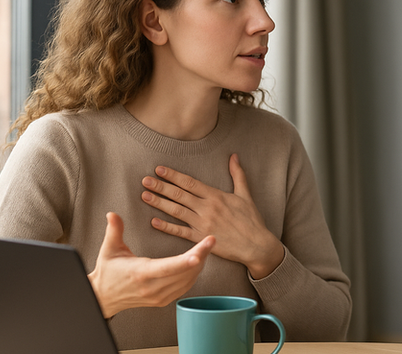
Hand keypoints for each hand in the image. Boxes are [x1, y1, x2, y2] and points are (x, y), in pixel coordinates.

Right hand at [87, 212, 214, 317]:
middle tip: (212, 240)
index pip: (167, 267)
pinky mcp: (163, 301)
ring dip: (199, 264)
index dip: (185, 261)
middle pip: (183, 273)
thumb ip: (114, 230)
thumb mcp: (109, 249)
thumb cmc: (108, 271)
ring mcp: (159, 297)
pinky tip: (199, 261)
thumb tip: (112, 213)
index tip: (200, 253)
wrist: (103, 297)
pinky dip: (194, 274)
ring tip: (207, 247)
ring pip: (187, 280)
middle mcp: (152, 288)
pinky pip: (184, 287)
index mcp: (140, 273)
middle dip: (201, 256)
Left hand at [141, 153, 283, 278]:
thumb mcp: (245, 195)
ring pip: (176, 211)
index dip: (174, 176)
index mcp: (216, 196)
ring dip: (159, 203)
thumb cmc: (251, 220)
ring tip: (145, 195)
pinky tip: (153, 221)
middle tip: (145, 180)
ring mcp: (202, 224)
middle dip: (161, 186)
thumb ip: (238, 175)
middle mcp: (207, 209)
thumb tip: (234, 156)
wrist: (256, 245)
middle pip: (179, 195)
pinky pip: (180, 232)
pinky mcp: (201, 239)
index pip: (190, 183)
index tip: (160, 169)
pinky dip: (166, 227)